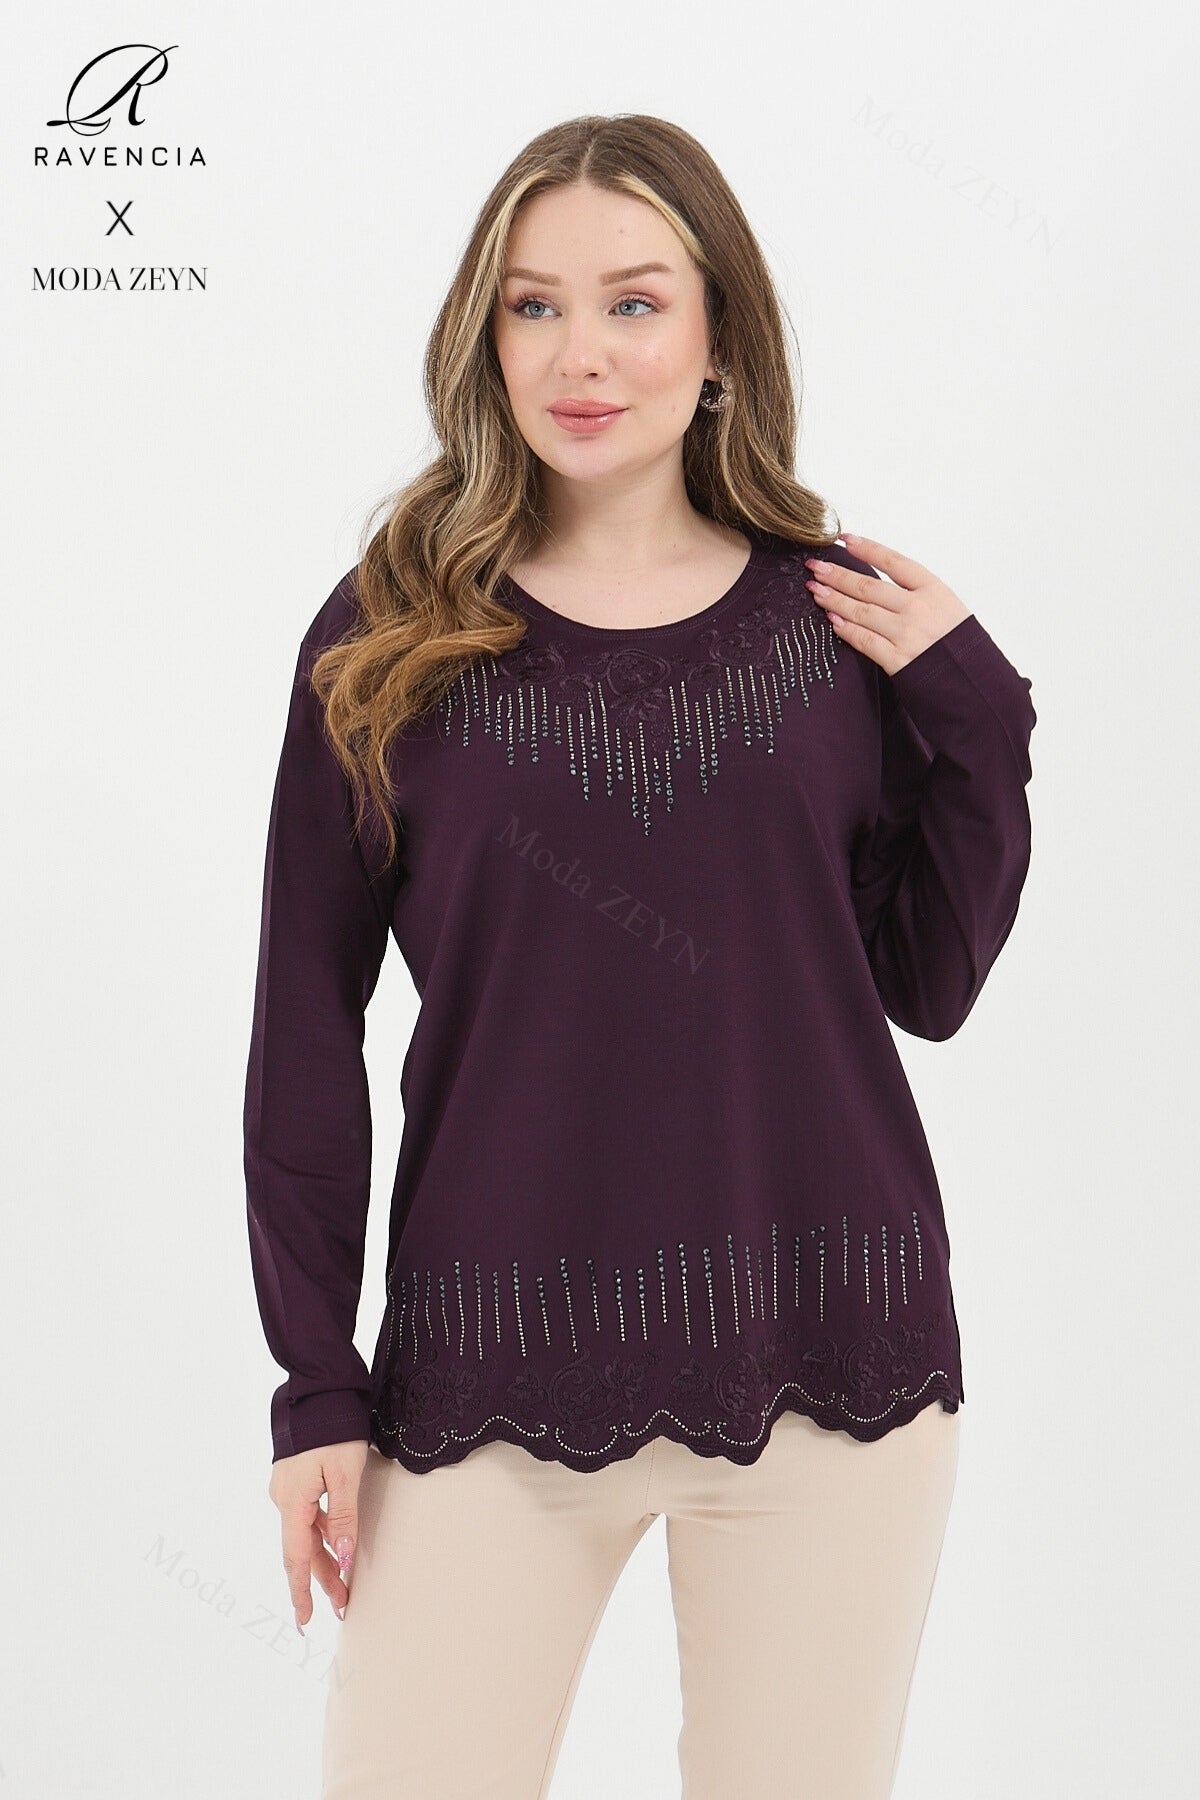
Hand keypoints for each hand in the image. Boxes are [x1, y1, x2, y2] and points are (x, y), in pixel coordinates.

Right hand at [268, 1438, 369, 1635]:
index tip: (303, 1621)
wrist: (318, 1388)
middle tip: (342, 1607)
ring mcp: (287, 1487)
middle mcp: (284, 1498)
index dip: (301, 1591)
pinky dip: (320, 1534)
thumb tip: (343, 1558)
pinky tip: (334, 1542)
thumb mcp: (346, 1472)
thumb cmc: (335, 1427)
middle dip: (321, 1580)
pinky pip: (306, 1515)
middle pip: (302, 1550)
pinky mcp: (295, 1477)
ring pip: (305, 1533)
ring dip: (323, 1558)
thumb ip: (343, 1517)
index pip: (296, 1558)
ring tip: (343, 1585)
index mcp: (293, 1501)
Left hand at [803, 533, 971, 677]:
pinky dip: (846, 629)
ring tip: (815, 590)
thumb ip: (916, 594)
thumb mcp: (948, 606)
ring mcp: (907, 634)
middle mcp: (919, 608)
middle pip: (869, 586)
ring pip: (861, 611)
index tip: (844, 539)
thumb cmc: (960, 644)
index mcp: (934, 589)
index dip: (866, 549)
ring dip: (834, 599)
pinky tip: (832, 619)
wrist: (974, 682)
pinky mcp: (898, 660)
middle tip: (815, 566)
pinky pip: (864, 640)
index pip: (893, 561)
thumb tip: (878, 583)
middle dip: (837, 575)